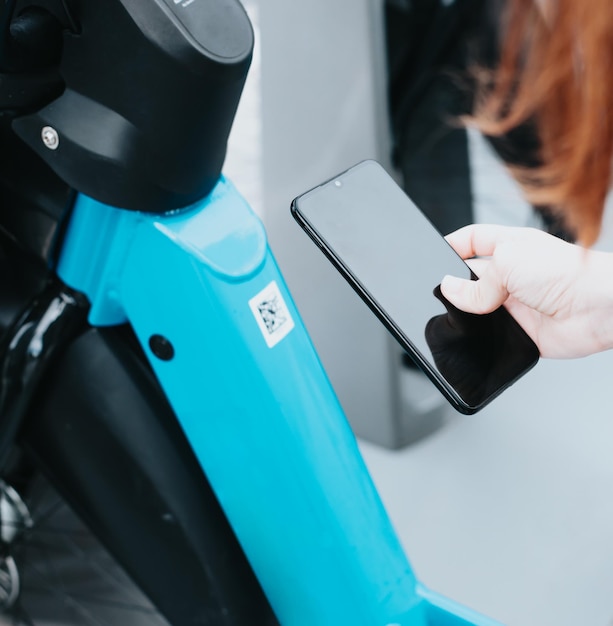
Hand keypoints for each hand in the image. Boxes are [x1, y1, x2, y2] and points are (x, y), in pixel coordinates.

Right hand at [440, 224, 612, 357]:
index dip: (451, 245)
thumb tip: (449, 291)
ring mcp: (514, 303)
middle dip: (455, 285)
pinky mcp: (520, 331)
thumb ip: (475, 281)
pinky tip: (480, 333)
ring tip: (464, 314)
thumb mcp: (509, 262)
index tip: (432, 256)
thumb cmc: (569, 273)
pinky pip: (490, 336)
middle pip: (469, 278)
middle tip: (447, 292)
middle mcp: (510, 274)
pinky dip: (481, 337)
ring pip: (475, 309)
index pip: (470, 241)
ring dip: (467, 314)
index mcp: (508, 247)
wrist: (600, 309)